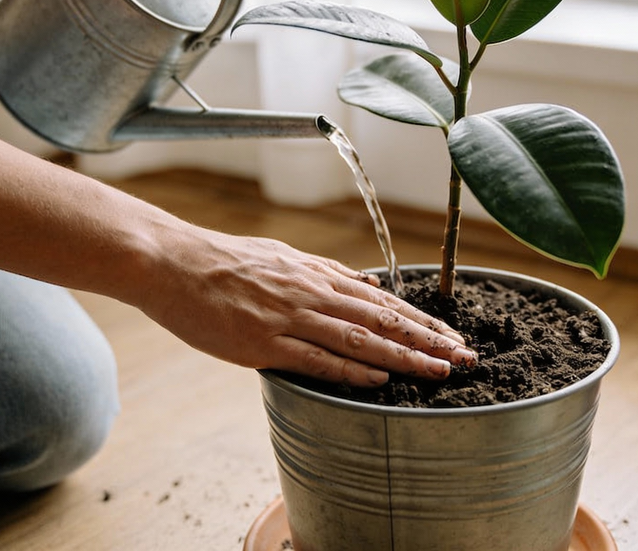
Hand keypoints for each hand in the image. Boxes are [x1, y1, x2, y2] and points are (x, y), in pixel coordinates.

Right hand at [136, 225, 477, 387]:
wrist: (172, 263)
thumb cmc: (223, 262)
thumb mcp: (282, 256)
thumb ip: (324, 273)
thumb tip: (365, 284)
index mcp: (317, 275)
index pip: (383, 301)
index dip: (422, 322)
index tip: (453, 337)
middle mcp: (311, 293)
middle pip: (383, 320)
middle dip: (429, 341)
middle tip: (465, 359)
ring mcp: (289, 318)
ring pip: (360, 339)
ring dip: (404, 358)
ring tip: (439, 372)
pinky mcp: (263, 342)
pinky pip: (316, 358)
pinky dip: (351, 370)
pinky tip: (379, 380)